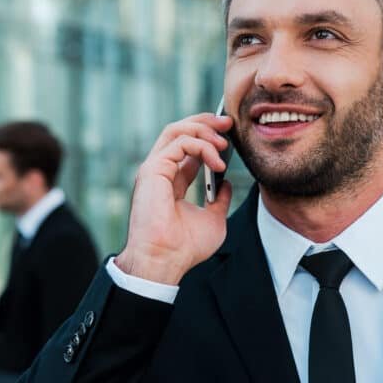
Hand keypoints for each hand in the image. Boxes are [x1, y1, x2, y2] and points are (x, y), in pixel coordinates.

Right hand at [115, 112, 233, 284]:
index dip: (208, 136)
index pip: (187, 147)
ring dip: (204, 130)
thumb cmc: (184, 247)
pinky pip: (179, 142)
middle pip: (179, 131)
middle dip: (205, 122)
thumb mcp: (213, 220)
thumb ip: (219, 200)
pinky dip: (202, 146)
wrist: (166, 260)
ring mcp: (154, 169)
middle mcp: (161, 171)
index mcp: (171, 181)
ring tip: (224, 142)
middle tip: (228, 123)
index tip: (230, 135)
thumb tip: (226, 183)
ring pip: (176, 130)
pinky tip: (217, 161)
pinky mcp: (153, 169)